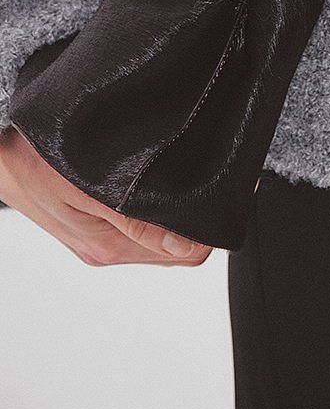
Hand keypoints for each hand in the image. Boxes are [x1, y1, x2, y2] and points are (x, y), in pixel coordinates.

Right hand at [0, 124, 212, 266]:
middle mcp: (109, 247)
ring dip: (179, 209)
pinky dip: (159, 205)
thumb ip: (137, 221)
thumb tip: (186, 244)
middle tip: (217, 177)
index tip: (228, 193)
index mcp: (109, 247)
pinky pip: (141, 222)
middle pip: (176, 246)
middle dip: (198, 217)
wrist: (1, 154)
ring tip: (195, 174)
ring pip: (161, 233)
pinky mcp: (97, 221)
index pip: (183, 254)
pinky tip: (164, 182)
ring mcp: (102, 236)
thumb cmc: (36, 162)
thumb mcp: (89, 189)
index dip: (209, 227)